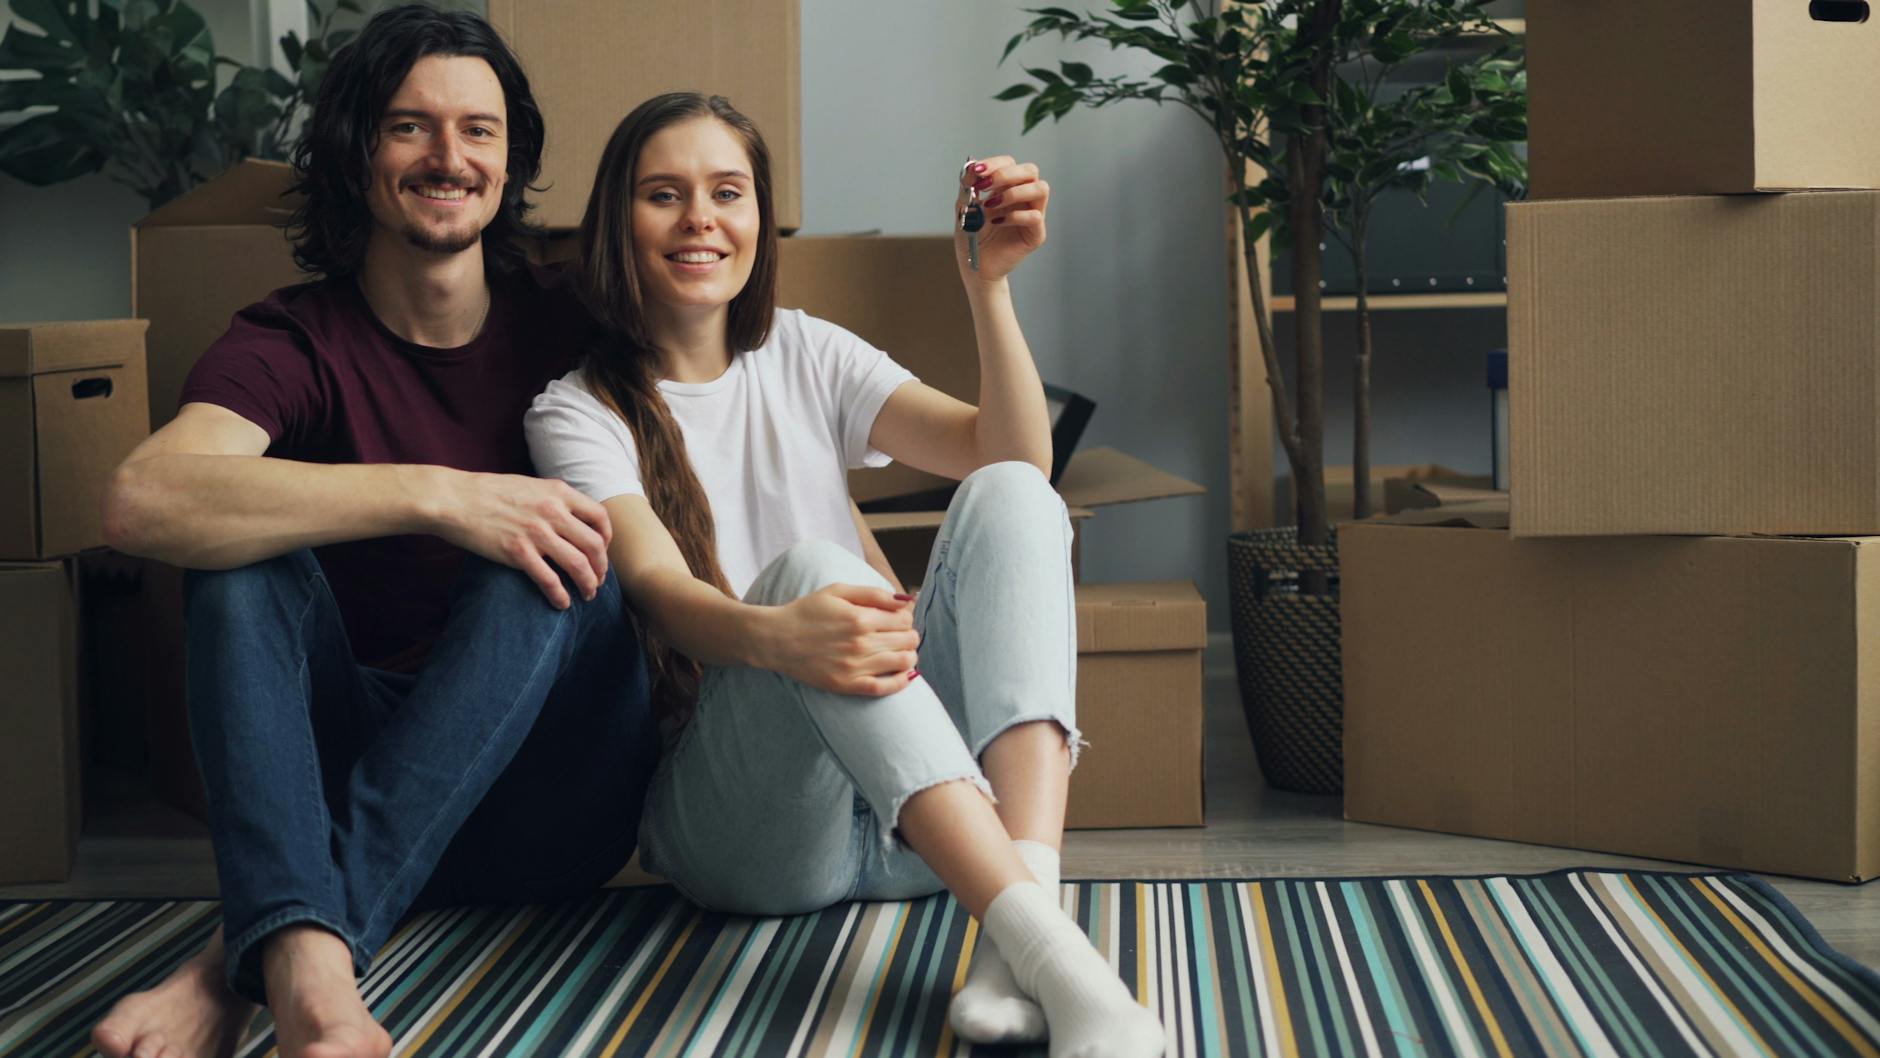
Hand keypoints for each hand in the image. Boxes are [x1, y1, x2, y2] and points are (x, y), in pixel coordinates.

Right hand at [434, 470, 611, 608]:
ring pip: (579, 565)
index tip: (602, 551)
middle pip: (594, 545)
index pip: (599, 517)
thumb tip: (571, 516)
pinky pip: (549, 580)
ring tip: (588, 595)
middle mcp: (553, 512)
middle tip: (599, 580)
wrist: (454, 499)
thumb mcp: (530, 485)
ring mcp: (536, 533)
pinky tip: (561, 603)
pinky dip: (560, 595)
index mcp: (558, 493)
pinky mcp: (517, 553)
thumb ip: (553, 499)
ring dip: (588, 584)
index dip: (607, 538)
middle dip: (601, 568)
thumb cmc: (488, 492)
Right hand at [768, 584, 919, 696]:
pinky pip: (885, 688)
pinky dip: (901, 681)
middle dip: (908, 635)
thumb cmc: (806, 611)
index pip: (905, 620)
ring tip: (899, 651)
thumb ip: (873, 593)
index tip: (896, 619)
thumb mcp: (838, 591)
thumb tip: (906, 600)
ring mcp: (855, 666)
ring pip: (903, 662)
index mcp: (860, 617)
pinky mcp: (847, 685)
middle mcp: (861, 643)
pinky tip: (904, 674)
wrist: (776, 639)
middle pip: (908, 640)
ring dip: (908, 655)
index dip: (905, 618)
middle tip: (897, 635)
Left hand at [955, 154, 1049, 283]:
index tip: (976, 171)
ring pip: (1041, 188)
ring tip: (992, 204)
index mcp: (1007, 187)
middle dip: (1007, 173)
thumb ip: (967, 188)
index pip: (1010, 163)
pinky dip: (1014, 216)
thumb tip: (970, 167)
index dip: (995, 163)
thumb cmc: (972, 236)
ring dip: (1014, 192)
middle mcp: (1023, 197)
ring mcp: (1033, 214)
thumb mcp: (964, 208)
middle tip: (985, 185)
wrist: (976, 267)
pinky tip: (997, 222)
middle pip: (1030, 170)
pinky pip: (1035, 216)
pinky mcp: (1036, 234)